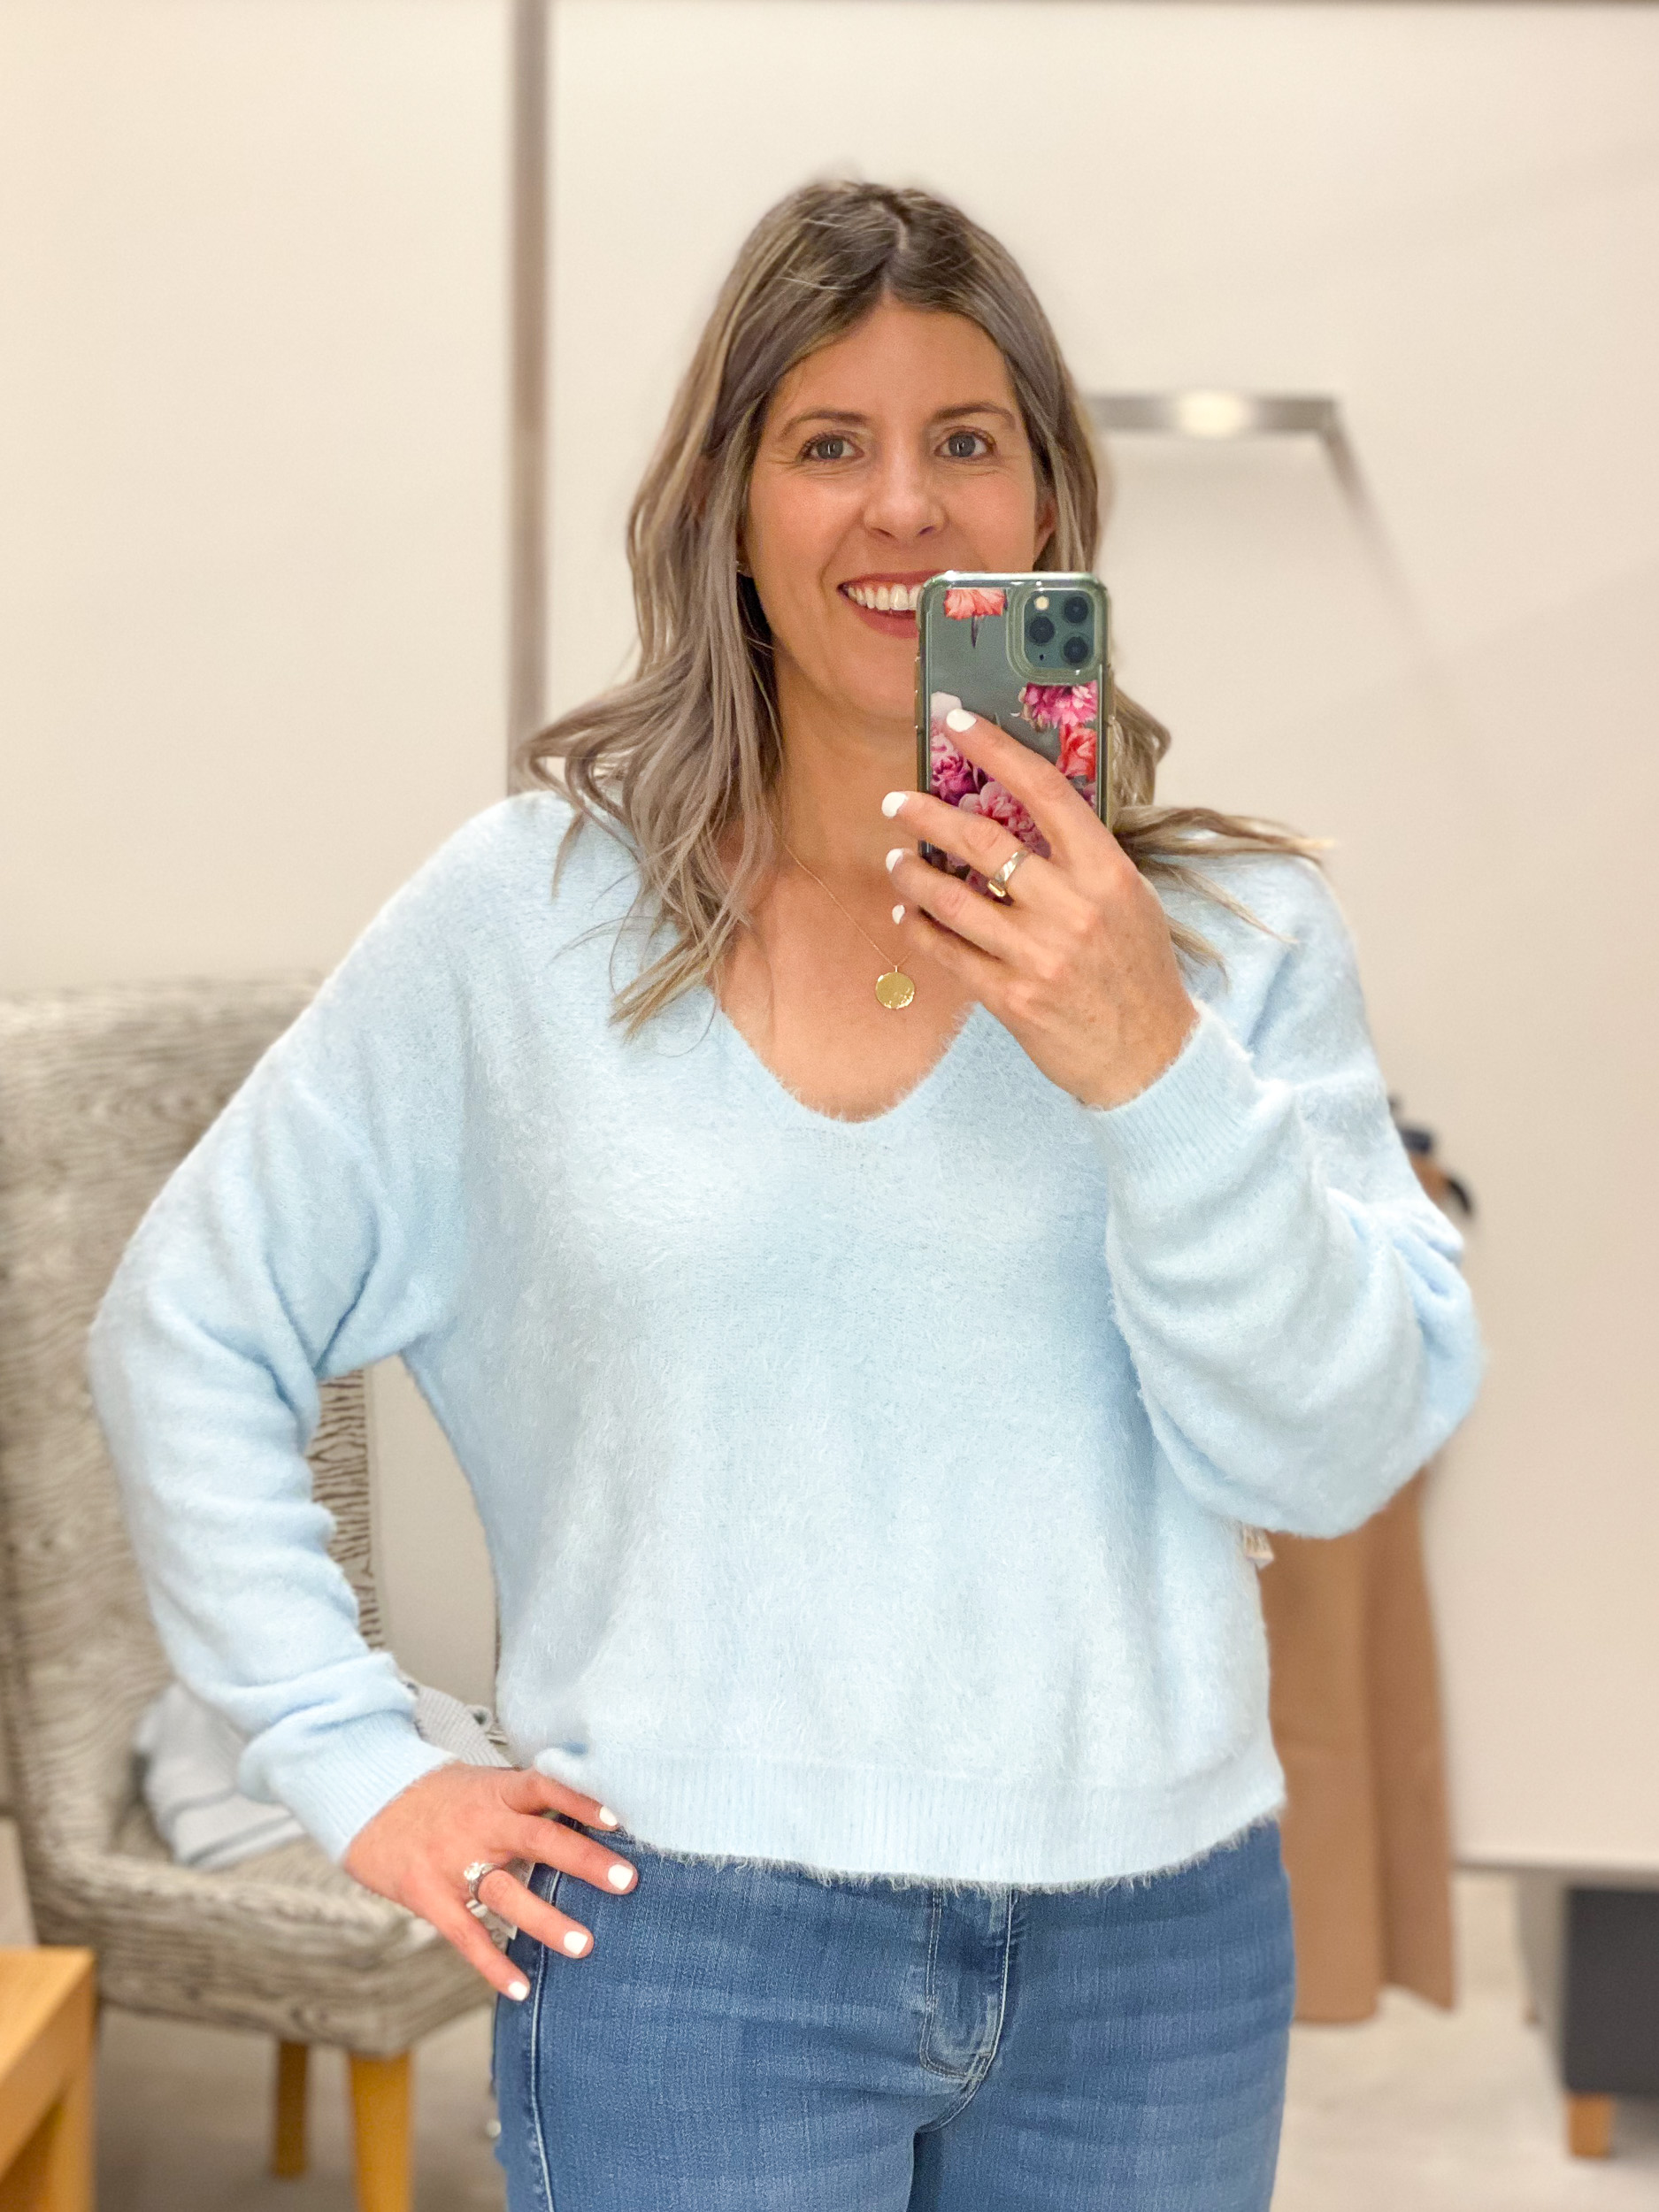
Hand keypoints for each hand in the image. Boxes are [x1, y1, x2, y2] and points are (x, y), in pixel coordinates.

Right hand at [342, 1763, 635, 1999]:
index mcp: (496, 1792)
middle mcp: (479, 1824)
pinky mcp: (428, 1895)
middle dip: (583, 1860)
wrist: (366, 1799)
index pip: (544, 1787)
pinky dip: (493, 1963)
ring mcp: (452, 1861)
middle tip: (626, 1881)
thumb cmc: (436, 1796)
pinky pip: (466, 1934)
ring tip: (586, 1945)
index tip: (618, 1819)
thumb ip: (524, 1803)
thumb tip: (584, 1816)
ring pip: (507, 1892)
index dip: (580, 1801)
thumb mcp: (481, 1783)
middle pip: (538, 1839)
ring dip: (547, 1920)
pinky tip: (520, 1987)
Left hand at [883, 702, 1195, 1109]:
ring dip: (911, 874)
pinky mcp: (1011, 998)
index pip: (1044, 791)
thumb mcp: (1128, 898)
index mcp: (1105, 871)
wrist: (1149, 1055)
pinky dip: (918, 928)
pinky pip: (948, 953)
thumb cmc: (1136, 970)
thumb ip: (1080, 857)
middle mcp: (1072, 908)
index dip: (995, 750)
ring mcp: (1038, 956)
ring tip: (895, 861)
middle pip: (983, 841)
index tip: (956, 724)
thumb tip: (1018, 811)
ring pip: (951, 899)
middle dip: (927, 815)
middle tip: (895, 803)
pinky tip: (905, 914)